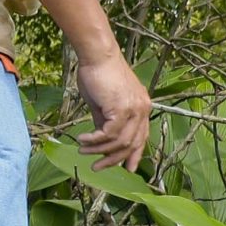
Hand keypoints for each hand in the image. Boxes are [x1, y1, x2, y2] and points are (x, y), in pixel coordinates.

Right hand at [70, 50, 150, 170]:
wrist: (98, 56)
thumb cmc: (98, 74)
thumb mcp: (102, 102)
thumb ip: (104, 120)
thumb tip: (99, 138)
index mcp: (142, 107)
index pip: (141, 137)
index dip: (134, 155)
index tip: (126, 169)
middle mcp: (143, 110)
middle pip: (132, 144)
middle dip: (114, 159)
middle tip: (97, 167)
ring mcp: (135, 109)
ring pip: (120, 141)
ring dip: (99, 150)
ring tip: (83, 150)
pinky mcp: (122, 108)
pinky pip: (109, 133)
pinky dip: (95, 140)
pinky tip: (82, 139)